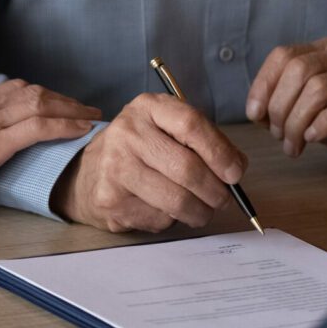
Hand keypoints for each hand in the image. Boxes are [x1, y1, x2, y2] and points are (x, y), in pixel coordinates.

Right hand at [0, 78, 100, 219]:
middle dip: (62, 99)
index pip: (12, 89)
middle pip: (31, 92)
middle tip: (84, 109)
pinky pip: (37, 128)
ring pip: (39, 104)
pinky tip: (80, 130)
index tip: (59, 103)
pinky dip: (63, 125)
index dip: (41, 94)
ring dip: (70, 109)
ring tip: (90, 117)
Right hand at [51, 93, 246, 232]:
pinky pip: (158, 217)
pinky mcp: (110, 197)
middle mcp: (128, 131)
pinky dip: (172, 220)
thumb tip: (236, 168)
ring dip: (199, 212)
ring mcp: (115, 165)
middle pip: (187, 167)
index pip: (190, 124)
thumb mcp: (168, 130)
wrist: (89, 172)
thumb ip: (203, 142)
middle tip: (222, 200)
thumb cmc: (141, 150)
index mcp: (148, 107)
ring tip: (201, 210)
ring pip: (176, 199)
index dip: (220, 151)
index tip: (235, 173)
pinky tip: (164, 210)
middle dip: (215, 191)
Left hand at [246, 38, 326, 162]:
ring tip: (293, 145)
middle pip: (298, 70)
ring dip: (297, 121)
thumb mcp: (314, 108)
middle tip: (277, 135)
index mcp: (325, 50)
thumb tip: (255, 113)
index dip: (263, 84)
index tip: (253, 113)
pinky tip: (313, 138)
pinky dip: (323, 123)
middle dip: (280, 106)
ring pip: (318, 88)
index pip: (283, 55)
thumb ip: (286, 104)